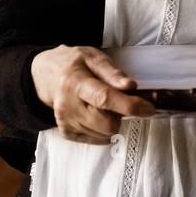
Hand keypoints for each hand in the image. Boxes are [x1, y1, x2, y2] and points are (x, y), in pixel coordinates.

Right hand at [30, 45, 155, 143]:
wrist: (46, 75)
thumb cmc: (75, 64)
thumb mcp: (93, 57)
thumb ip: (112, 72)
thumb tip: (131, 86)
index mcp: (75, 82)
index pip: (104, 99)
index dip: (130, 106)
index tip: (149, 108)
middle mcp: (67, 105)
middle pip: (107, 123)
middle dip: (120, 115)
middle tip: (119, 101)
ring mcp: (65, 122)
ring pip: (104, 134)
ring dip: (111, 121)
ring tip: (103, 105)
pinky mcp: (66, 133)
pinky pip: (96, 139)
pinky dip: (102, 129)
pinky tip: (96, 114)